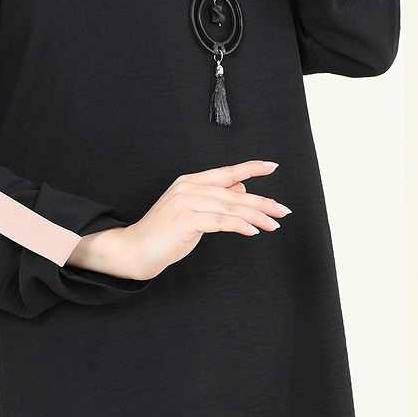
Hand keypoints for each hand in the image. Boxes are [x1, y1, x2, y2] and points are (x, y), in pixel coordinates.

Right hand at [73, 160, 291, 281]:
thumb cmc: (165, 234)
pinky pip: (219, 221)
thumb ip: (214, 201)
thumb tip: (241, 190)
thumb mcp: (193, 213)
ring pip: (230, 206)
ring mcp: (185, 202)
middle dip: (262, 202)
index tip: (272, 166)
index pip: (226, 172)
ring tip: (274, 224)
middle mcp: (188, 187)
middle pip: (234, 192)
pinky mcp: (185, 219)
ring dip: (256, 216)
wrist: (134, 250)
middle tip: (283, 210)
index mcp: (190, 182)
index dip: (250, 168)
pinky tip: (253, 231)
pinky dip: (239, 225)